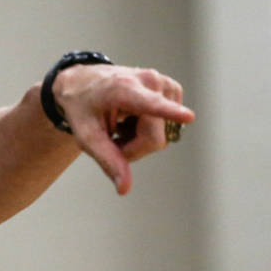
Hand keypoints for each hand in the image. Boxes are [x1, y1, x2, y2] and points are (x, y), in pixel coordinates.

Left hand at [52, 64, 193, 194]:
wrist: (83, 81)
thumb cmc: (82, 107)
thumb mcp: (86, 136)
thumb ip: (108, 160)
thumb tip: (124, 189)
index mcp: (123, 89)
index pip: (150, 105)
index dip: (171, 113)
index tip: (188, 117)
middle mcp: (149, 81)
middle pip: (154, 139)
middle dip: (134, 148)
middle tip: (113, 137)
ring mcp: (164, 83)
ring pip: (163, 136)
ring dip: (141, 138)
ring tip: (122, 123)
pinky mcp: (172, 89)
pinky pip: (169, 126)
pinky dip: (150, 128)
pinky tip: (134, 117)